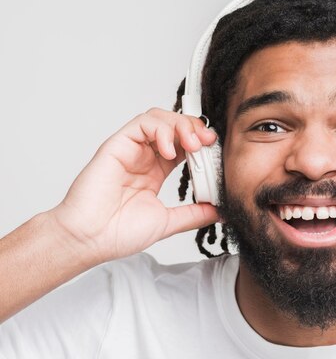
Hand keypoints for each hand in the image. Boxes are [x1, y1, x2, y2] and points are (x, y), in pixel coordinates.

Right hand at [50, 108, 218, 262]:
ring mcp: (130, 149)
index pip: (184, 144)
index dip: (202, 142)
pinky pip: (141, 123)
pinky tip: (170, 151)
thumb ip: (194, 214)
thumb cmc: (118, 233)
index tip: (217, 150)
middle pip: (174, 126)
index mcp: (156, 171)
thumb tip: (221, 211)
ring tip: (193, 145)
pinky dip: (161, 130)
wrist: (90, 240)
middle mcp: (144, 156)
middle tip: (208, 142)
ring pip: (159, 118)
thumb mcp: (168, 222)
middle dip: (195, 129)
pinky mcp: (117, 145)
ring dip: (181, 125)